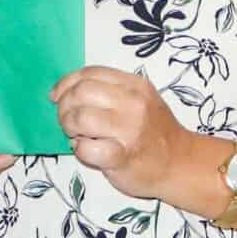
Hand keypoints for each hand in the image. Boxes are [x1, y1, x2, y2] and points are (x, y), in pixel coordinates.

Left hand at [52, 66, 190, 199]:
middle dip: (64, 106)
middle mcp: (133, 103)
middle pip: (81, 93)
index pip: (90, 73)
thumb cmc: (154, 132)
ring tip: (74, 134)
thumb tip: (68, 91)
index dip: (66, 83)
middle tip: (66, 120)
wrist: (180, 163)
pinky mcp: (122, 157)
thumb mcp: (141, 100)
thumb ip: (111, 91)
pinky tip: (84, 150)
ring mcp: (129, 130)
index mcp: (135, 85)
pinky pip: (86, 148)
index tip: (56, 96)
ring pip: (80, 118)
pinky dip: (79, 149)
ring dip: (68, 126)